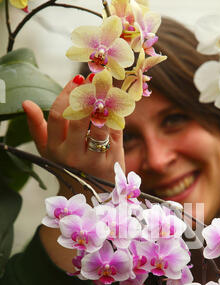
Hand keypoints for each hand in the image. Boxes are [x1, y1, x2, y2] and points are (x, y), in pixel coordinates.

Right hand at [22, 74, 124, 195]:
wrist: (92, 194)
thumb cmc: (70, 164)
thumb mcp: (49, 150)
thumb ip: (38, 126)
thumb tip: (26, 103)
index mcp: (53, 149)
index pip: (57, 115)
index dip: (67, 93)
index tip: (78, 79)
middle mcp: (71, 156)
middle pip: (78, 118)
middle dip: (87, 94)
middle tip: (95, 78)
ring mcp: (92, 160)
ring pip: (98, 125)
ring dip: (103, 103)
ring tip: (107, 87)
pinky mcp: (111, 160)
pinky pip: (114, 132)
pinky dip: (115, 116)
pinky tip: (116, 105)